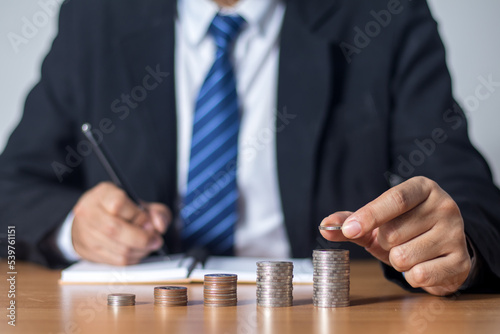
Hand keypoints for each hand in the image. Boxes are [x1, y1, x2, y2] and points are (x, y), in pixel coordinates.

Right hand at [72, 182, 170, 264]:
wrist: (95, 221)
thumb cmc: (121, 210)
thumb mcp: (141, 204)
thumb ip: (158, 212)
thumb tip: (159, 225)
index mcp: (102, 194)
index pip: (118, 205)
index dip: (138, 216)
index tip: (148, 220)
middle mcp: (89, 212)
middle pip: (115, 230)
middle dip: (143, 238)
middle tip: (155, 238)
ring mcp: (86, 233)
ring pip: (119, 248)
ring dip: (141, 250)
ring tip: (149, 244)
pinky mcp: (90, 252)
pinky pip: (117, 260)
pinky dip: (134, 258)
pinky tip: (138, 251)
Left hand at [320, 176, 470, 295]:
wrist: (441, 250)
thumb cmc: (405, 230)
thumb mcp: (377, 222)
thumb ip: (350, 220)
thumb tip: (324, 225)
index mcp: (422, 188)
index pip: (394, 199)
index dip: (369, 216)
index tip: (348, 230)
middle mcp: (444, 206)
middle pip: (393, 233)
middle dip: (385, 244)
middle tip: (397, 241)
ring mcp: (456, 233)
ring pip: (404, 256)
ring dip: (398, 262)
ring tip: (410, 253)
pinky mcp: (461, 261)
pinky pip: (420, 275)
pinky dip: (412, 276)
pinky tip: (423, 266)